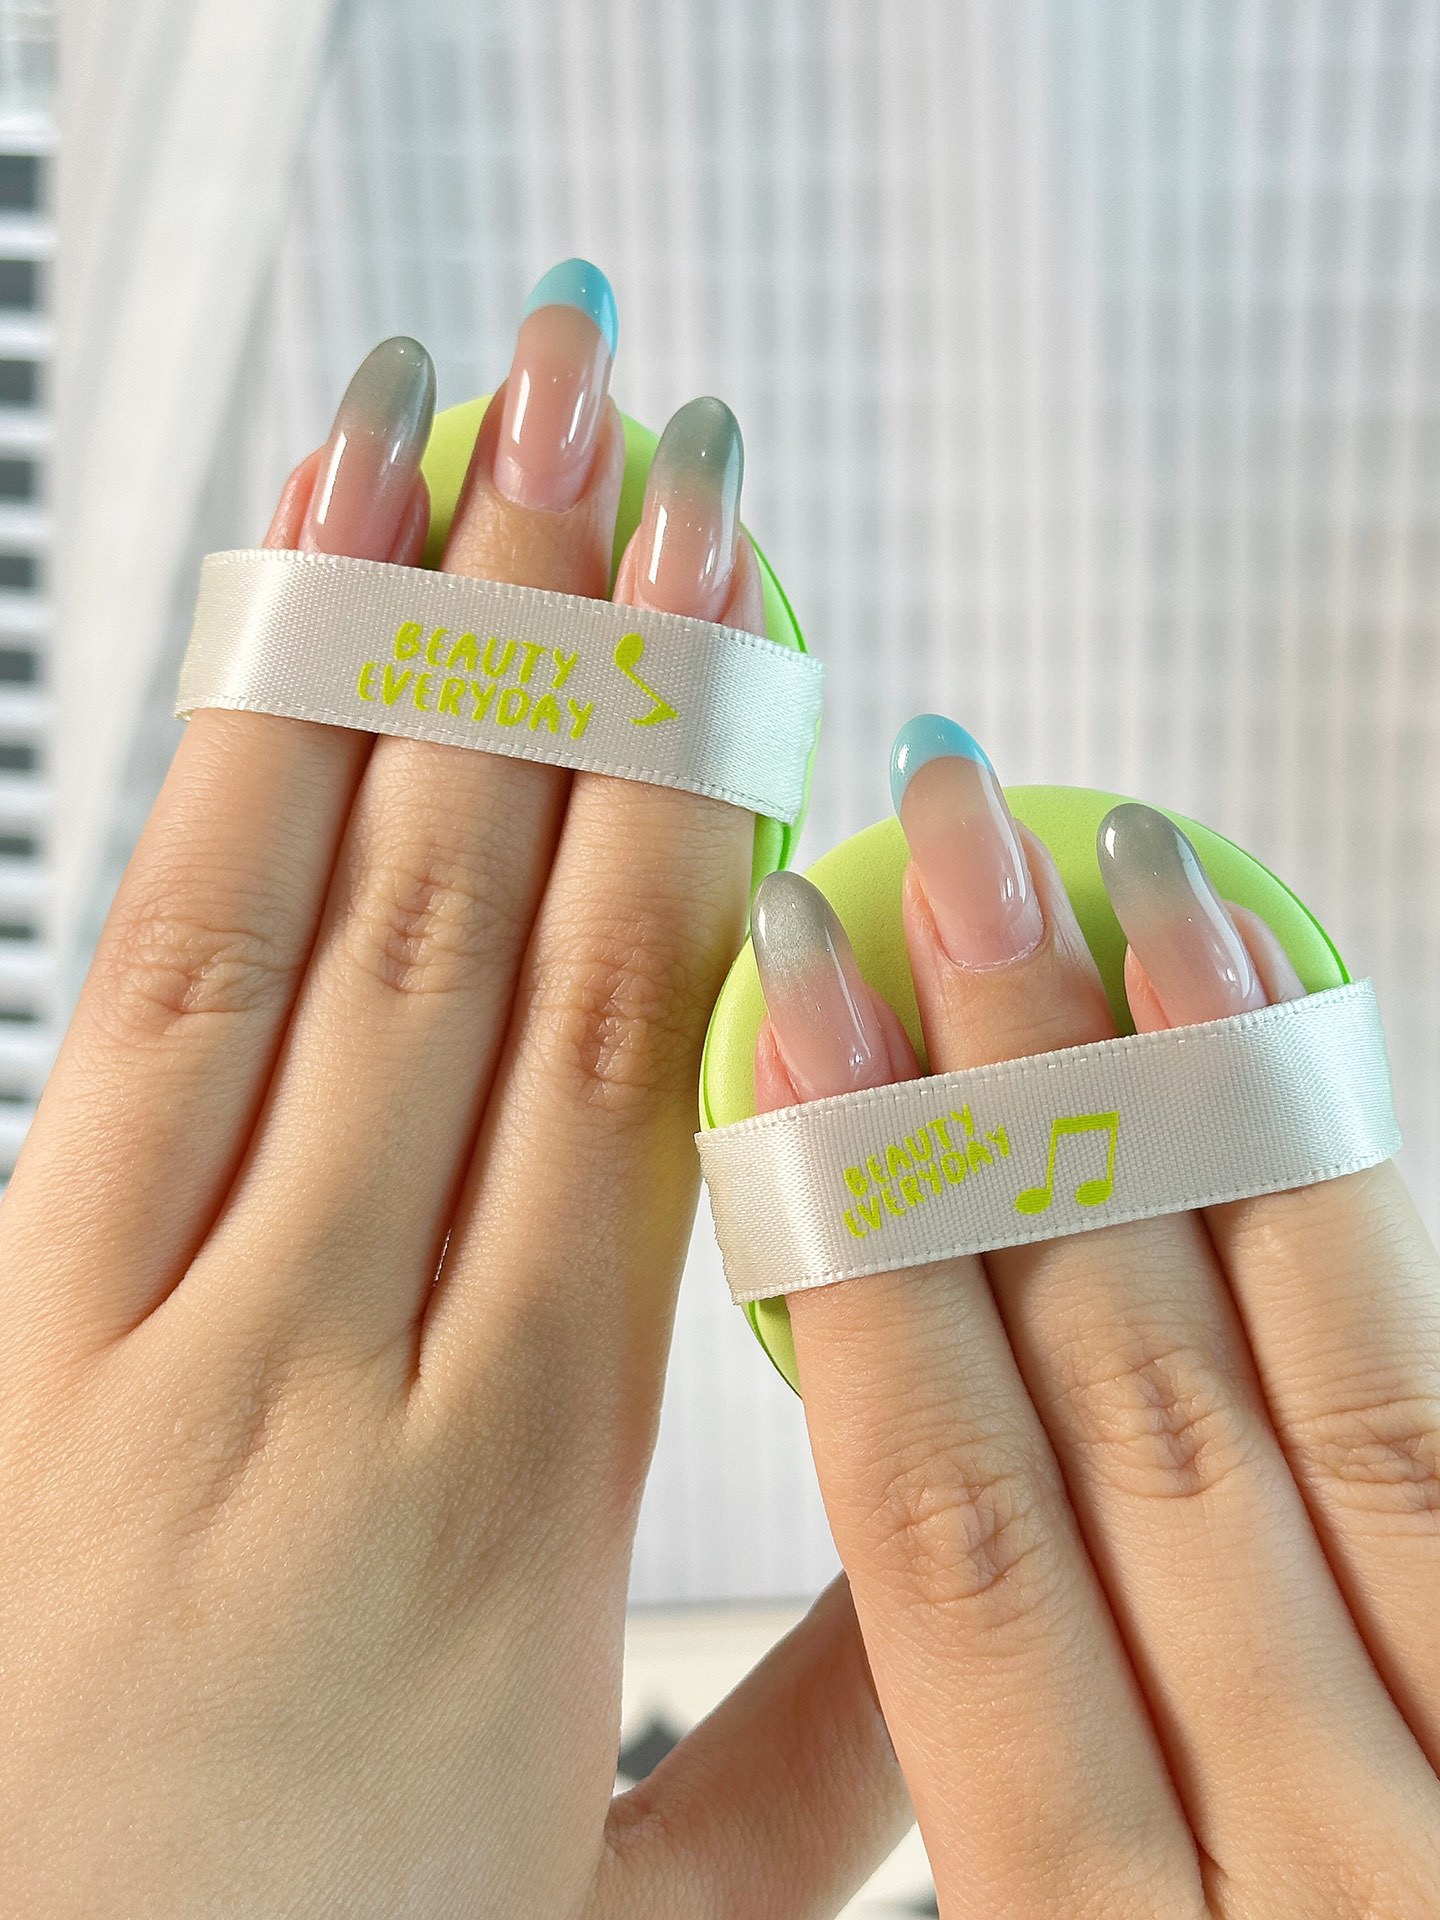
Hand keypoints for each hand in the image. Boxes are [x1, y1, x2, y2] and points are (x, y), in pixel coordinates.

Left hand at [0, 271, 908, 1916]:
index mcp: (510, 1502)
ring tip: (440, 416)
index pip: (635, 1060)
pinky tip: (267, 615)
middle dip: (560, 638)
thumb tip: (967, 1539)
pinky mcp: (7, 1309)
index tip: (744, 596)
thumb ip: (818, 1737)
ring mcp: (127, 1322)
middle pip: (472, 926)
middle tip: (619, 399)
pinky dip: (211, 777)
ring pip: (290, 910)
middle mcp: (323, 1362)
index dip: (697, 796)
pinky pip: (130, 989)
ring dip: (377, 645)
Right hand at [751, 716, 1439, 1916]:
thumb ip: (1010, 1780)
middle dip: (998, 1093)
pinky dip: (1347, 1237)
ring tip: (1112, 877)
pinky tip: (1291, 1072)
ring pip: (1295, 1399)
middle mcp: (1291, 1861)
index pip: (933, 1537)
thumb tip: (926, 1469)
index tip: (797, 1012)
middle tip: (936, 839)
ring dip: (1187, 1115)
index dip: (855, 1244)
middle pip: (1098, 1411)